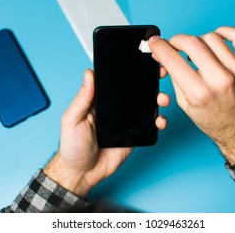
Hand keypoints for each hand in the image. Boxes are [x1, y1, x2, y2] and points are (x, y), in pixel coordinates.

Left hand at [44, 69, 169, 196]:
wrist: (82, 173)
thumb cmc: (72, 146)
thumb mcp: (72, 119)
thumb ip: (82, 98)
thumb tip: (89, 74)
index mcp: (99, 101)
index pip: (116, 81)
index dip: (128, 71)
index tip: (141, 61)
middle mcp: (115, 109)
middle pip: (135, 91)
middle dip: (149, 81)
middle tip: (159, 73)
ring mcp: (126, 122)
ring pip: (145, 106)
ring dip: (157, 99)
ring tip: (163, 99)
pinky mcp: (134, 135)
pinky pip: (149, 125)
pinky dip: (158, 121)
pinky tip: (160, 120)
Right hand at [149, 27, 234, 164]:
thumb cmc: (215, 120)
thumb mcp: (186, 104)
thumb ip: (174, 77)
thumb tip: (165, 55)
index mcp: (200, 93)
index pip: (173, 59)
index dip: (159, 46)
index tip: (156, 41)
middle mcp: (220, 80)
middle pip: (191, 43)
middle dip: (177, 40)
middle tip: (174, 45)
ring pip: (212, 37)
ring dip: (199, 40)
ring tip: (198, 50)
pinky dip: (224, 31)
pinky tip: (217, 38)